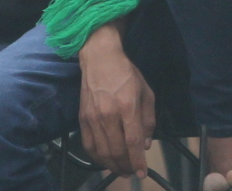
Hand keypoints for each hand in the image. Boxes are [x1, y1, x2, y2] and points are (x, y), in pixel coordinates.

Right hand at [76, 30, 155, 175]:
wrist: (100, 58)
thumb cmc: (126, 74)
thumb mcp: (146, 92)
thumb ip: (148, 120)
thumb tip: (145, 144)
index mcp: (127, 107)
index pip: (132, 142)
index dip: (138, 161)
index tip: (142, 173)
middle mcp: (108, 115)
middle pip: (116, 151)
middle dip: (126, 167)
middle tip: (132, 172)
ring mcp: (93, 118)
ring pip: (102, 152)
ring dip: (112, 166)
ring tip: (121, 170)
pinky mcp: (82, 119)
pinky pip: (88, 145)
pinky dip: (97, 158)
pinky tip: (105, 161)